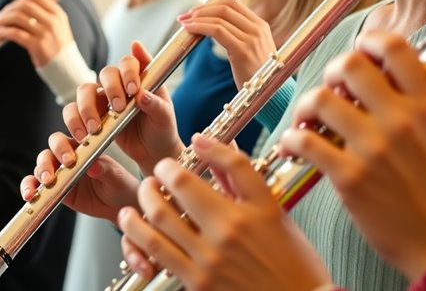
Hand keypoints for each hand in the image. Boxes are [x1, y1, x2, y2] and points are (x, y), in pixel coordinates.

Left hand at [0, 0, 72, 66]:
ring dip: (1, 20)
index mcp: (58, 14)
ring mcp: (45, 33)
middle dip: (7, 10)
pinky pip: (15, 33)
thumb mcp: (59, 27)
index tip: (11, 6)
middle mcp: (52, 21)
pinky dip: (2, 32)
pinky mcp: (37, 46)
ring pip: (17, 18)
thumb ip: (45, 15)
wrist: (67, 69)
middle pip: (24, 5)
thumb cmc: (59, 49)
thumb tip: (22, 6)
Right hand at [19, 134, 140, 222]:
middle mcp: (69, 155)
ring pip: (42, 164)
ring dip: (40, 171)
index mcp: (85, 146)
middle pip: (53, 146)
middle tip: (62, 168)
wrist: (118, 203)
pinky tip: (30, 195)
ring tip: (47, 183)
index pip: (71, 136)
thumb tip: (94, 166)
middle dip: (54, 156)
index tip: (72, 155)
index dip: (68, 142)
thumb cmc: (119, 183)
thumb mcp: (116, 177)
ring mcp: (60, 172)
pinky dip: (30, 188)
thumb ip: (105, 170)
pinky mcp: (53, 188)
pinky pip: (36, 185)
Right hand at [66, 41, 184, 175]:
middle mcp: (119, 85)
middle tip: (119, 108)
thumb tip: (142, 95)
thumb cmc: (161, 129)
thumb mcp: (164, 117)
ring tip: (95, 127)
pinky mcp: (91, 115)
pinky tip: (83, 134)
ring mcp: (104, 99)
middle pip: (106, 73)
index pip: (129, 62)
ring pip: (85, 90)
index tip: (133, 89)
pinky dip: (74, 121)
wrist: (152, 151)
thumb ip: (156, 104)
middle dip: (111, 89)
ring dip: (87, 106)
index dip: (129, 71)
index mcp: (139, 79)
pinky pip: (74, 111)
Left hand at [117, 134, 332, 290]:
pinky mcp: (198, 284)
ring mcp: (210, 260)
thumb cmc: (292, 261)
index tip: (185, 151)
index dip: (193, 154)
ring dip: (141, 202)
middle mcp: (227, 234)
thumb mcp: (275, 213)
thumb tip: (212, 147)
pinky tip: (133, 225)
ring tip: (140, 195)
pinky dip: (139, 235)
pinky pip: (159, 254)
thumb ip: (241, 179)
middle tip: (156, 175)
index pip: (221, 167)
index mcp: (250, 212)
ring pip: (159, 222)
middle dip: (159, 175)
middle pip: (180, 189)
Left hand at [179, 0, 275, 88]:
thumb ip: (239, 36)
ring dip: (197, 19)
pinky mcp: (242, 50)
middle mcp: (258, 29)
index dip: (211, 4)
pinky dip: (200, 27)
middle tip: (185, 16)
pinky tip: (190, 30)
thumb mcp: (252, 51)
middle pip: (224, 9)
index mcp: (261, 26)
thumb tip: (214, 26)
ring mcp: (252, 39)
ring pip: (219, 19)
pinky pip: (217, 31)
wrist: (269, 96)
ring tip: (184, 23)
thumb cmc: (256, 77)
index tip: (195, 11)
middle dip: (201, 10)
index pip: (233, 4)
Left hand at [280, 31, 425, 280]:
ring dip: (308, 104)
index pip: (394, 48)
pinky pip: (306, 143)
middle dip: (333, 70)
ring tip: (309, 118)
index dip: (371, 41)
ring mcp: (371, 149)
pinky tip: (296, 145)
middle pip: (348, 65)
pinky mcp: (348, 177)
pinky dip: (293, 139)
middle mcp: (397, 121)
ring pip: (320, 100)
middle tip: (332, 88)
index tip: (362, 52)